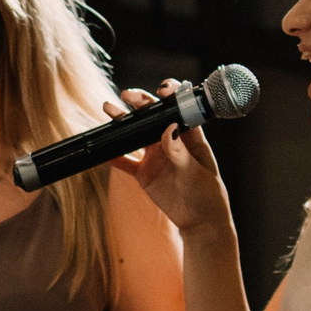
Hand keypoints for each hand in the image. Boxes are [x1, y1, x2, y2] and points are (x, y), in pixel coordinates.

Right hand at [107, 84, 232, 236]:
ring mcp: (155, 156)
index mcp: (189, 136)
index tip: (162, 89)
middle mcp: (170, 141)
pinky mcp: (143, 173)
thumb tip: (169, 127)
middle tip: (128, 95)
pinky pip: (125, 162)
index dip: (170, 96)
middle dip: (140, 103)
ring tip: (109, 109)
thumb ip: (179, 150)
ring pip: (136, 135)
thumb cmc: (207, 193)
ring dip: (122, 122)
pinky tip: (103, 148)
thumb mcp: (195, 171)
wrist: (200, 222)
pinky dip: (114, 155)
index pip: (178, 110)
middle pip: (152, 117)